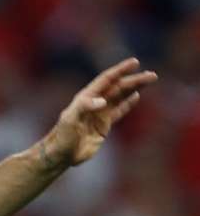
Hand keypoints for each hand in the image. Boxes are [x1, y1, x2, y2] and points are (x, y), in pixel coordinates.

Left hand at [42, 58, 156, 167]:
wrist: (62, 153)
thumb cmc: (63, 136)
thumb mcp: (70, 120)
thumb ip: (85, 107)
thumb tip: (103, 101)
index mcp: (86, 97)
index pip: (107, 80)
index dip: (120, 70)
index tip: (135, 62)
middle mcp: (94, 102)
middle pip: (118, 87)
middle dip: (134, 80)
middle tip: (152, 75)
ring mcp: (100, 113)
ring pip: (121, 97)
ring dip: (135, 89)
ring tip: (149, 81)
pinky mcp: (104, 126)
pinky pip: (119, 111)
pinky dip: (128, 103)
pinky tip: (136, 96)